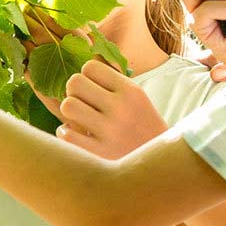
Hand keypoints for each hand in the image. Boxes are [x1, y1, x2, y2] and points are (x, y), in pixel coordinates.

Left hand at [53, 60, 169, 158]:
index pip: (90, 67)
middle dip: (74, 91)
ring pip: (67, 105)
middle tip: (82, 102)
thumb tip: (82, 61)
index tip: (92, 88)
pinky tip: (76, 135)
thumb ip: (111, 82)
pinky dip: (65, 132)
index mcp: (130, 91)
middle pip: (74, 82)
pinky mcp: (99, 153)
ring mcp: (109, 132)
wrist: (160, 164)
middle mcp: (121, 108)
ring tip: (79, 118)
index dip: (86, 76)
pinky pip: (65, 133)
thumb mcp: (136, 98)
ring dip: (69, 112)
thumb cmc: (141, 126)